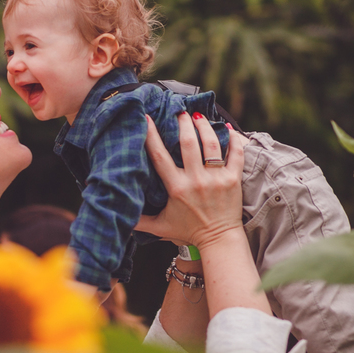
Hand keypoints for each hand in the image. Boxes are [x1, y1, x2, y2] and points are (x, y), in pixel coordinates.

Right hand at [135, 112, 244, 251]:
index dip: (152, 135)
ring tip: (198, 116)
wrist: (218, 240)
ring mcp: (216, 179)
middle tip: (180, 112)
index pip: (160, 156)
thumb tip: (117, 213)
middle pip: (188, 143)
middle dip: (183, 123)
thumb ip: (139, 220)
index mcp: (176, 188)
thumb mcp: (160, 226)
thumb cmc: (188, 231)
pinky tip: (227, 127)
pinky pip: (236, 153)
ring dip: (204, 126)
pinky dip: (234, 138)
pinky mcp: (233, 180)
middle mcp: (196, 181)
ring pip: (211, 144)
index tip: (147, 117)